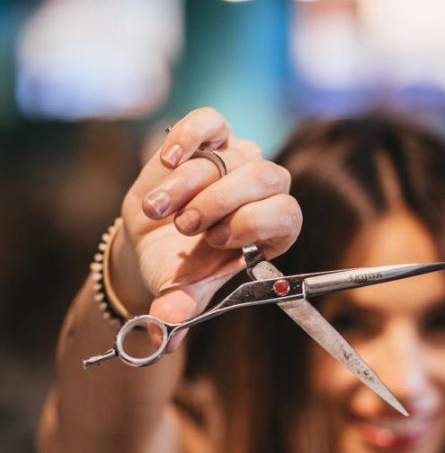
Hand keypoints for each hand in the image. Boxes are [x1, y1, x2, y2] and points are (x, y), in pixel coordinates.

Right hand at [113, 108, 301, 350]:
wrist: (149, 244)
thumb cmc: (178, 269)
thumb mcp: (180, 291)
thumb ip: (181, 308)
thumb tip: (166, 331)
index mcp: (271, 230)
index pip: (288, 214)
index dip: (256, 221)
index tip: (218, 238)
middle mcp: (263, 190)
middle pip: (265, 177)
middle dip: (221, 200)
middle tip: (185, 226)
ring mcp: (237, 158)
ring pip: (230, 156)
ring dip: (189, 183)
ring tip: (158, 210)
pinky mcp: (209, 136)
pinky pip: (210, 121)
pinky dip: (189, 135)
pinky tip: (169, 159)